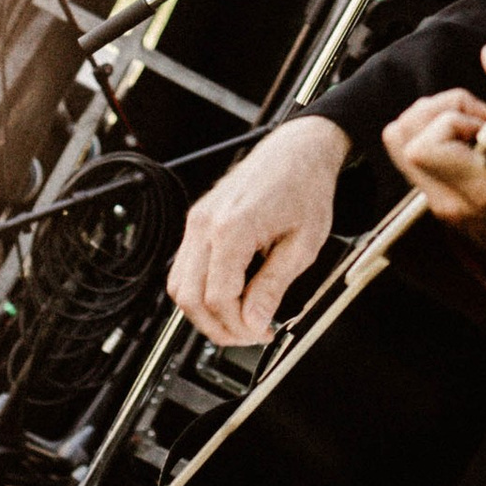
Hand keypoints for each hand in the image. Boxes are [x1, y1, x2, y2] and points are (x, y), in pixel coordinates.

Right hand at [168, 116, 349, 346]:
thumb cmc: (306, 187)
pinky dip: (201, 290)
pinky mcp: (197, 220)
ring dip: (205, 312)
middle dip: (218, 327)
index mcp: (232, 227)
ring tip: (240, 320)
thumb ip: (273, 285)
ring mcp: (197, 221)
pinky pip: (185, 267)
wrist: (298, 150)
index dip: (238, 326)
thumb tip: (254, 322)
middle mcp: (205, 223)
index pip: (217, 297)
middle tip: (250, 335)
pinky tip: (231, 297)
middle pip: (190, 297)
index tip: (261, 334)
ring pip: (179, 286)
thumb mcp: (303, 244)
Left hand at [382, 42, 485, 309]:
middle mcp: (453, 202)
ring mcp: (444, 206)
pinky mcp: (444, 205)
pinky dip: (437, 138)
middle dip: (436, 111)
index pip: (424, 146)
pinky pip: (418, 160)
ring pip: (401, 147)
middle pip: (400, 138)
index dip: (452, 117)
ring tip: (474, 129)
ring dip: (433, 122)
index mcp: (483, 190)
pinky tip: (476, 144)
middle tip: (477, 118)